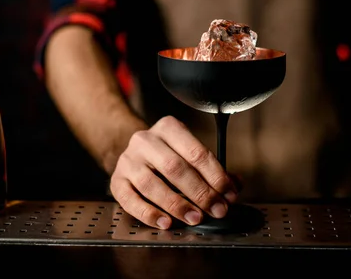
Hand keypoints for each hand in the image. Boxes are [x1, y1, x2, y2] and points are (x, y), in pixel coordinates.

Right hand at [109, 116, 238, 229]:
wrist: (134, 154)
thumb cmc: (168, 155)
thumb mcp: (189, 152)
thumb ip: (212, 169)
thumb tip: (234, 185)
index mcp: (169, 128)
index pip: (196, 152)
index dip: (216, 176)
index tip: (229, 194)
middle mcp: (145, 140)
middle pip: (175, 168)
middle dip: (200, 192)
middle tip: (216, 209)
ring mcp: (128, 160)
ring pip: (151, 184)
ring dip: (176, 204)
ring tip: (194, 217)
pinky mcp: (116, 180)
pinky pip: (130, 200)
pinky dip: (149, 213)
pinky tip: (166, 222)